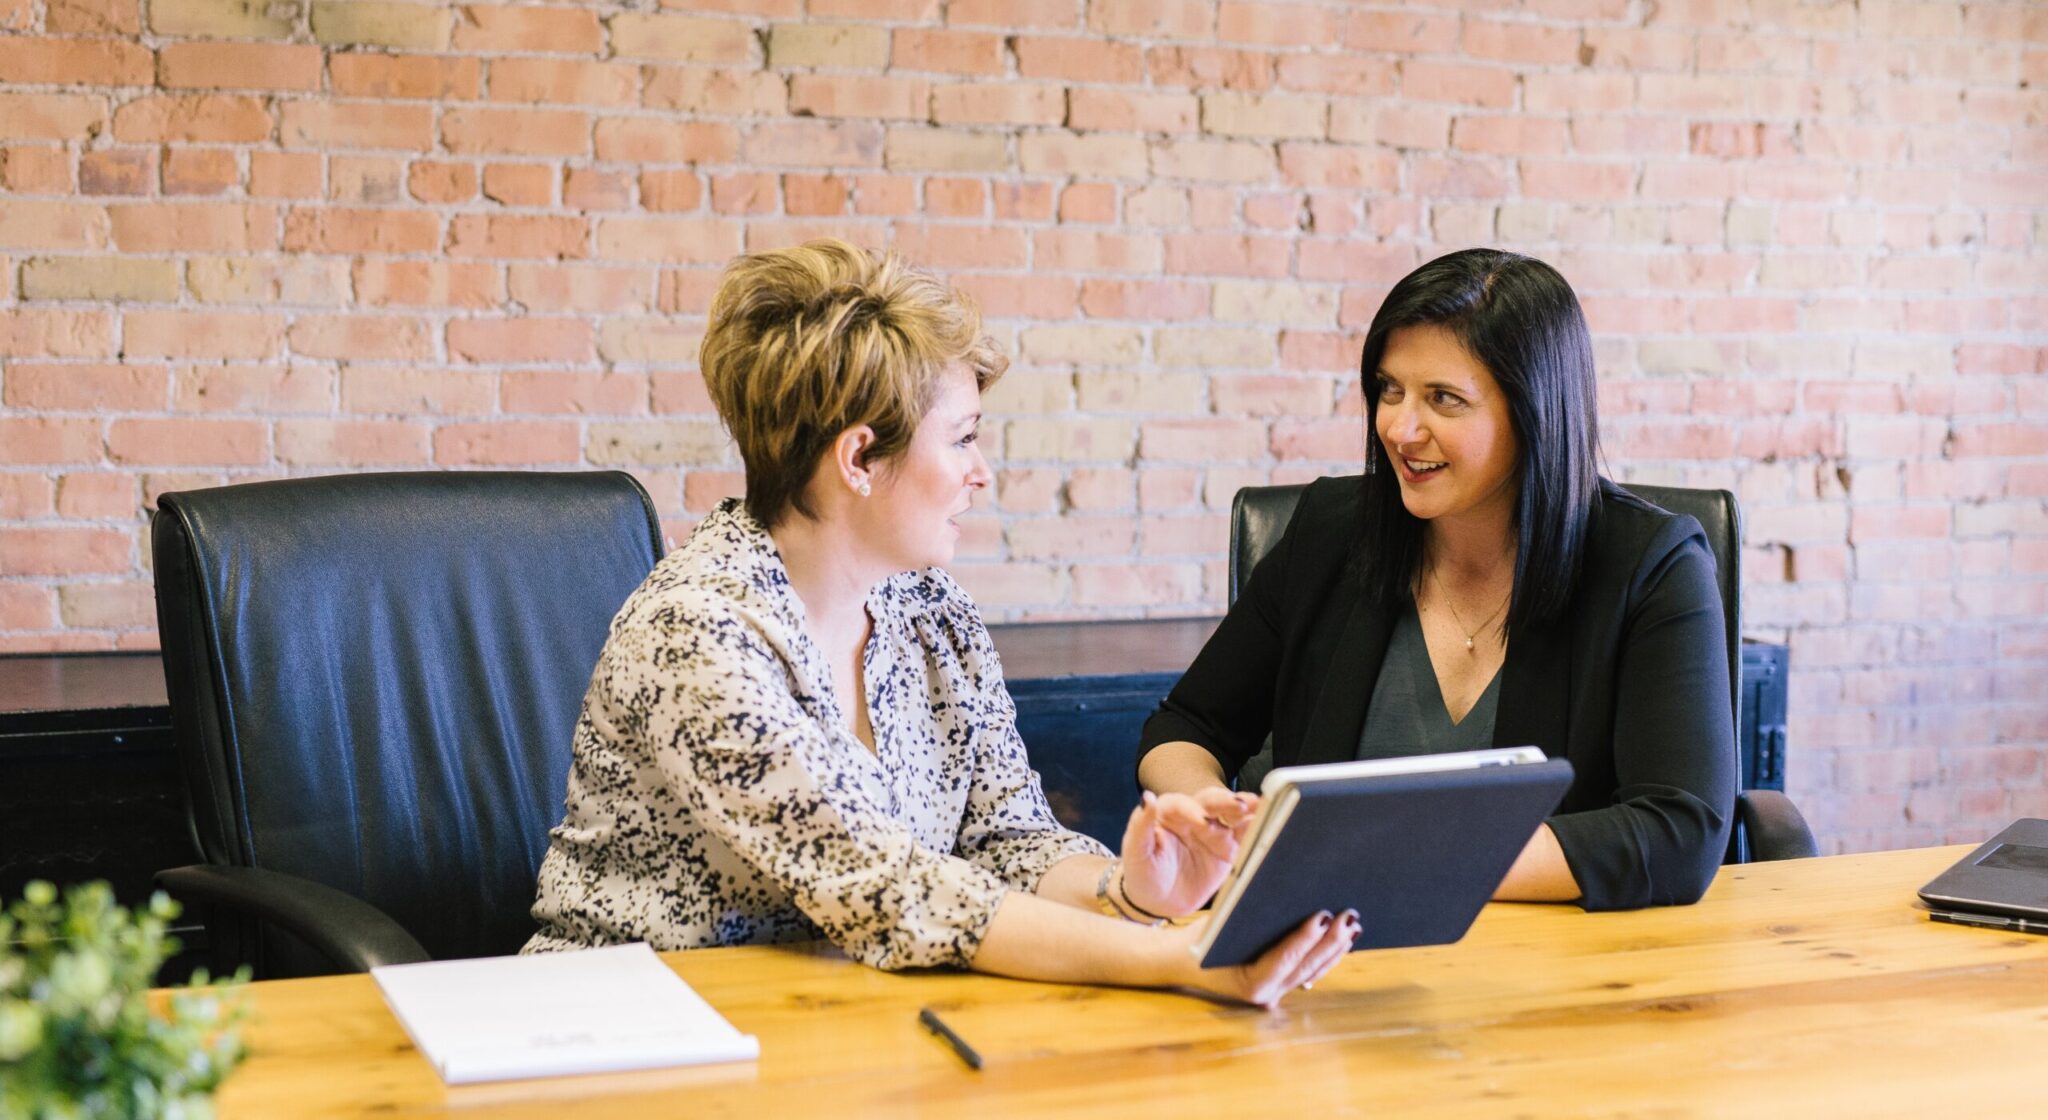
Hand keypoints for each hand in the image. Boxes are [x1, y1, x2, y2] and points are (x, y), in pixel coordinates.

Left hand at [1118, 788, 1260, 918]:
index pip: (1181, 804)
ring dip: (1247, 808)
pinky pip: (1244, 835)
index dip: (1192, 810)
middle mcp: (1194, 816)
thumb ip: (1140, 826)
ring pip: (1231, 814)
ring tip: (1261, 805)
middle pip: (1211, 802)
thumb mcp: (1136, 852)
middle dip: (1226, 802)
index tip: (1201, 821)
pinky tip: (1270, 822)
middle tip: (1240, 805)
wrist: (1159, 902)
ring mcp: (1214, 831)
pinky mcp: (1229, 848)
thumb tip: (1147, 798)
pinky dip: (1257, 827)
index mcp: (1168, 813)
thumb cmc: (1143, 874)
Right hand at [1176, 909, 1359, 1007]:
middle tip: (1349, 917)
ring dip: (1335, 949)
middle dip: (1330, 941)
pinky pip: (1309, 972)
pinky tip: (1342, 939)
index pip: (1283, 959)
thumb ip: (1249, 917)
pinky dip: (1326, 955)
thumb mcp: (1218, 927)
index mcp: (1249, 984)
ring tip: (1353, 925)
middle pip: (1306, 967)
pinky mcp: (1281, 985)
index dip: (1305, 938)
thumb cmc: (1198, 941)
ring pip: (1313, 971)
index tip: (1323, 916)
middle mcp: (1266, 995)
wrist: (1182, 963)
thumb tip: (1284, 894)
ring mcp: (1275, 993)